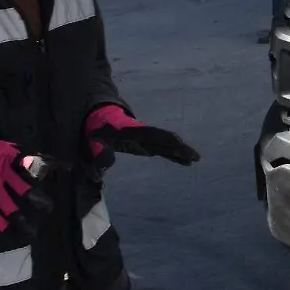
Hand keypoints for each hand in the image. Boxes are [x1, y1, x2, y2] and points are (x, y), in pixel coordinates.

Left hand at [85, 105, 200, 166]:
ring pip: (167, 145)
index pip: (148, 133)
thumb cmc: (97, 132)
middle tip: (194, 155)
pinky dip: (175, 156)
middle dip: (178, 147)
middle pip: (163, 139)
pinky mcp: (149, 145)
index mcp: (130, 130)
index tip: (177, 141)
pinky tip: (187, 162)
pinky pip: (164, 151)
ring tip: (196, 159)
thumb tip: (105, 168)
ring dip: (180, 152)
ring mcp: (147, 139)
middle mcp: (143, 134)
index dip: (162, 137)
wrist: (101, 121)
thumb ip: (99, 154)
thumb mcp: (93, 143)